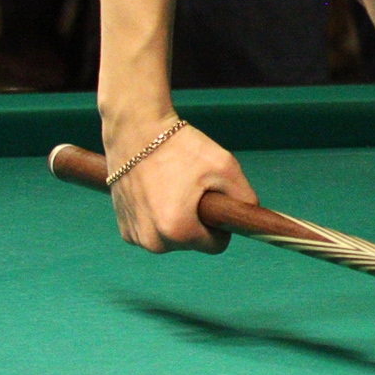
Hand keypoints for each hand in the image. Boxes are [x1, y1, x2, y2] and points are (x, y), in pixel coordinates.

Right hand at [106, 119, 256, 253]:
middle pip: (193, 243)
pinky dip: (158, 218)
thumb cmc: (181, 147)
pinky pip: (153, 232)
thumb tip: (252, 218)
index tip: (215, 202)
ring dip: (178, 221)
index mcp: (178, 231)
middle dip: (198, 222)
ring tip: (173, 189)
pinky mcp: (123, 228)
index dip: (221, 225)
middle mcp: (153, 241)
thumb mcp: (226, 168)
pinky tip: (156, 193)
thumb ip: (246, 198)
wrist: (135, 130)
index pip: (216, 245)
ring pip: (172, 239)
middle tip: (192, 190)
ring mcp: (134, 235)